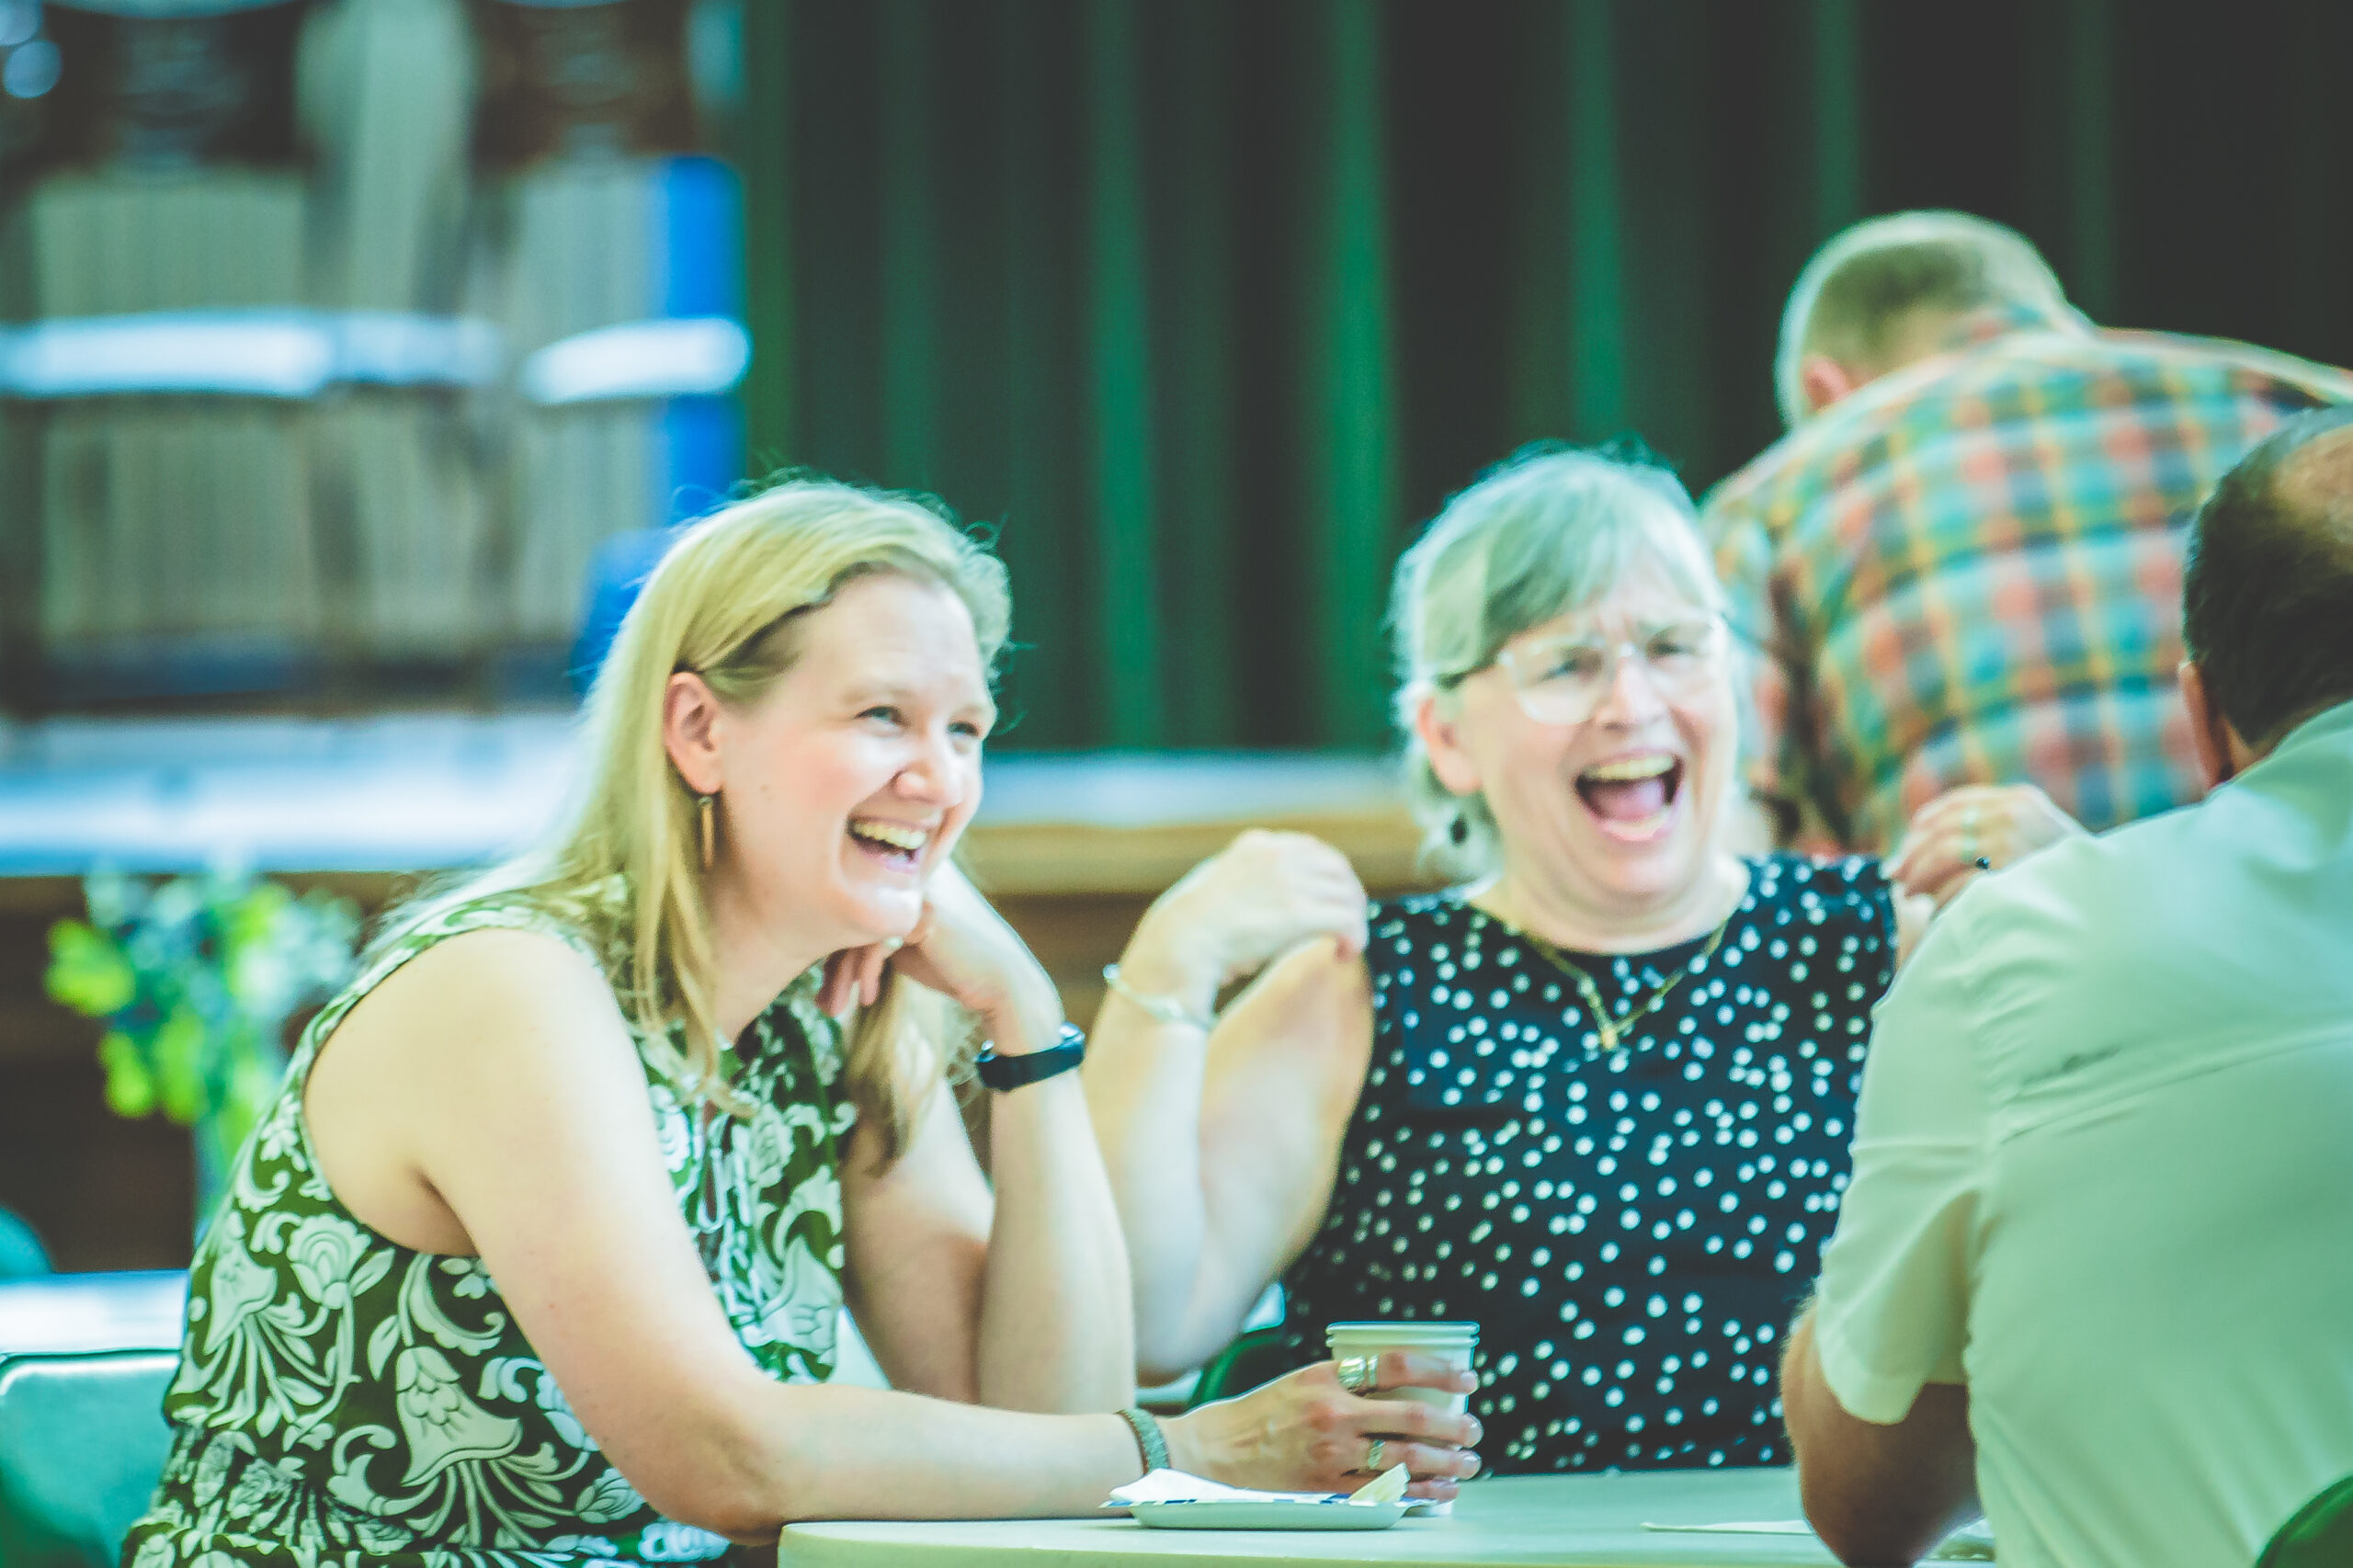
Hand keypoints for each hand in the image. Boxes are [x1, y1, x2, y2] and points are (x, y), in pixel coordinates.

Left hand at [819, 864, 1060, 1046]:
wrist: (1000, 984)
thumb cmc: (950, 965)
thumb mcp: (902, 945)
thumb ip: (867, 932)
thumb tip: (816, 948)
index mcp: (904, 868)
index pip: (848, 897)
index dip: (830, 943)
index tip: (825, 985)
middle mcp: (911, 867)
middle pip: (847, 908)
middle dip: (830, 962)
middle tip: (824, 1003)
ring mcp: (920, 885)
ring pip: (856, 923)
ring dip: (842, 973)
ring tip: (836, 1009)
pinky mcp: (925, 910)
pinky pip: (875, 938)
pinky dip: (866, 971)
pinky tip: (867, 997)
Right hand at [1119, 831, 1368, 1012]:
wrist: (1179, 943)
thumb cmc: (1191, 926)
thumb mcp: (1216, 885)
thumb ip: (1245, 881)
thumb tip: (1266, 900)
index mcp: (1257, 845)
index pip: (1313, 850)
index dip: (1330, 877)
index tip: (1333, 899)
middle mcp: (1277, 855)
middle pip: (1337, 869)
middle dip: (1348, 898)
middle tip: (1348, 926)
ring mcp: (1288, 882)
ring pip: (1347, 895)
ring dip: (1353, 921)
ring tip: (1347, 945)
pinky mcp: (1297, 914)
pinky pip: (1345, 920)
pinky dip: (1354, 937)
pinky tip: (1345, 953)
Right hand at [1160, 1353, 1481, 1502]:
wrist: (1216, 1450)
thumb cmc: (1263, 1412)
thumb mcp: (1305, 1379)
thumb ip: (1349, 1381)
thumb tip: (1408, 1387)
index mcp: (1327, 1376)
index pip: (1396, 1365)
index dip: (1439, 1370)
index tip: (1467, 1378)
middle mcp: (1332, 1413)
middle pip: (1410, 1416)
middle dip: (1452, 1425)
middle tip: (1475, 1429)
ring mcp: (1330, 1454)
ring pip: (1404, 1458)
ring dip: (1444, 1462)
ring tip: (1468, 1463)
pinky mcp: (1326, 1487)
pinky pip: (1383, 1491)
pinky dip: (1417, 1492)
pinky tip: (1439, 1492)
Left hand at [1887, 783, 2086, 908]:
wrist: (2116, 904)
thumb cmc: (2074, 880)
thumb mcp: (2042, 840)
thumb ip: (2001, 831)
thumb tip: (1937, 839)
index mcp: (2021, 800)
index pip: (1957, 803)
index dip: (1924, 824)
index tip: (1907, 843)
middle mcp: (2014, 813)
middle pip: (1942, 829)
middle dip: (1913, 854)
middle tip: (1895, 876)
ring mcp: (2011, 840)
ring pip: (1943, 853)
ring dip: (1919, 875)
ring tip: (1909, 894)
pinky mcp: (2008, 872)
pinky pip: (1958, 883)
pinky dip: (1941, 898)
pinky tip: (1935, 911)